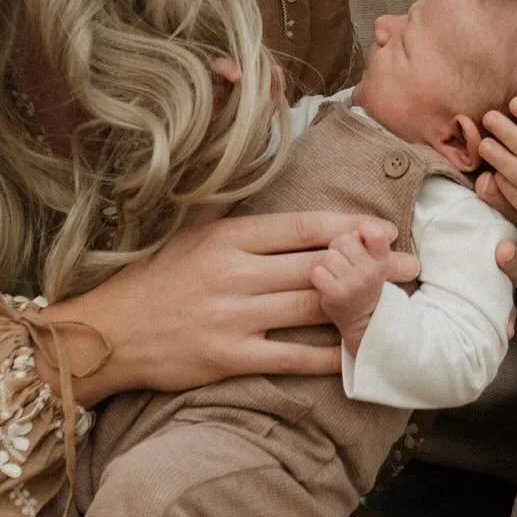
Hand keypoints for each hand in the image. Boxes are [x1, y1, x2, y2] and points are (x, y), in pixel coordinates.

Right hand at [42, 211, 420, 399]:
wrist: (105, 335)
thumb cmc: (150, 280)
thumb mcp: (186, 232)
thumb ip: (223, 203)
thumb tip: (248, 159)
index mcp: (228, 237)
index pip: (301, 226)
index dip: (348, 227)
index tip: (384, 228)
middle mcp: (233, 273)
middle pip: (317, 265)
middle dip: (370, 264)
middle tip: (411, 265)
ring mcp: (231, 316)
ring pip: (310, 307)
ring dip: (357, 304)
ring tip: (396, 304)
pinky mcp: (227, 357)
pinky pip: (289, 356)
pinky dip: (325, 355)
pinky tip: (354, 351)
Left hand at [311, 222, 394, 354]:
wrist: (363, 322)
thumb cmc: (365, 284)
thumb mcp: (376, 262)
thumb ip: (369, 240)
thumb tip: (359, 226)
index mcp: (382, 260)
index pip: (376, 233)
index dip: (365, 230)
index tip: (363, 234)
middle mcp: (371, 272)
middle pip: (342, 241)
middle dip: (338, 249)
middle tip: (345, 264)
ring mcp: (354, 284)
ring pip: (327, 256)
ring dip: (326, 264)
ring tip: (336, 275)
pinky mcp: (336, 295)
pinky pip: (316, 271)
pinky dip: (318, 277)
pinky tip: (327, 285)